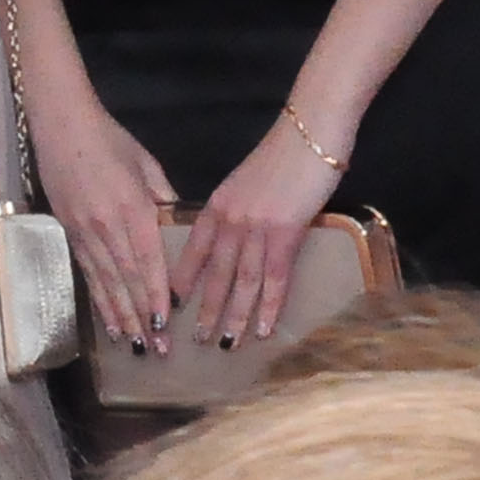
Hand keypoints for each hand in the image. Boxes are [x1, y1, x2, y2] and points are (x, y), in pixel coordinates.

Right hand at [35, 100, 175, 354]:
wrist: (61, 124)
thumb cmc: (109, 139)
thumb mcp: (146, 163)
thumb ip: (163, 197)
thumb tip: (177, 225)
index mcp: (133, 208)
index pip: (148, 261)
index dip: (155, 295)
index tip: (166, 324)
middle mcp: (107, 226)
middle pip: (127, 280)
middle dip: (142, 317)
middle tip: (156, 350)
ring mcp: (84, 231)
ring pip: (105, 282)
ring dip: (120, 317)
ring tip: (133, 345)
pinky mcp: (68, 231)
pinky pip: (87, 273)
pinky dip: (98, 300)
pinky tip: (107, 320)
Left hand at [173, 108, 342, 351]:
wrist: (308, 136)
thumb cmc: (281, 158)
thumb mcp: (245, 184)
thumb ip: (234, 210)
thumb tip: (229, 238)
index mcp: (217, 206)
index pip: (192, 249)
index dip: (182, 279)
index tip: (170, 305)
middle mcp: (230, 220)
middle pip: (214, 273)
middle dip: (204, 309)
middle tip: (195, 341)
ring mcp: (257, 228)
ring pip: (241, 282)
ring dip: (234, 316)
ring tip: (226, 343)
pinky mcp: (286, 234)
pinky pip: (274, 278)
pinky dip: (270, 307)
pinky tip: (265, 329)